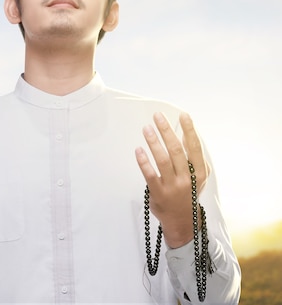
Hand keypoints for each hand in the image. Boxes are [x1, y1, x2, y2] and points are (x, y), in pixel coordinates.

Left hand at [135, 112, 209, 247]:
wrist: (183, 222)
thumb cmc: (188, 193)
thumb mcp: (197, 177)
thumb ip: (193, 158)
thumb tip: (186, 135)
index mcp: (199, 173)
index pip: (194, 147)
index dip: (189, 130)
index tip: (183, 115)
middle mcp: (187, 179)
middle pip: (176, 150)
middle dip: (167, 131)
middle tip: (158, 117)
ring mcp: (172, 186)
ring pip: (163, 160)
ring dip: (154, 142)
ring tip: (147, 129)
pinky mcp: (158, 193)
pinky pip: (150, 175)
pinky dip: (144, 161)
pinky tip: (138, 150)